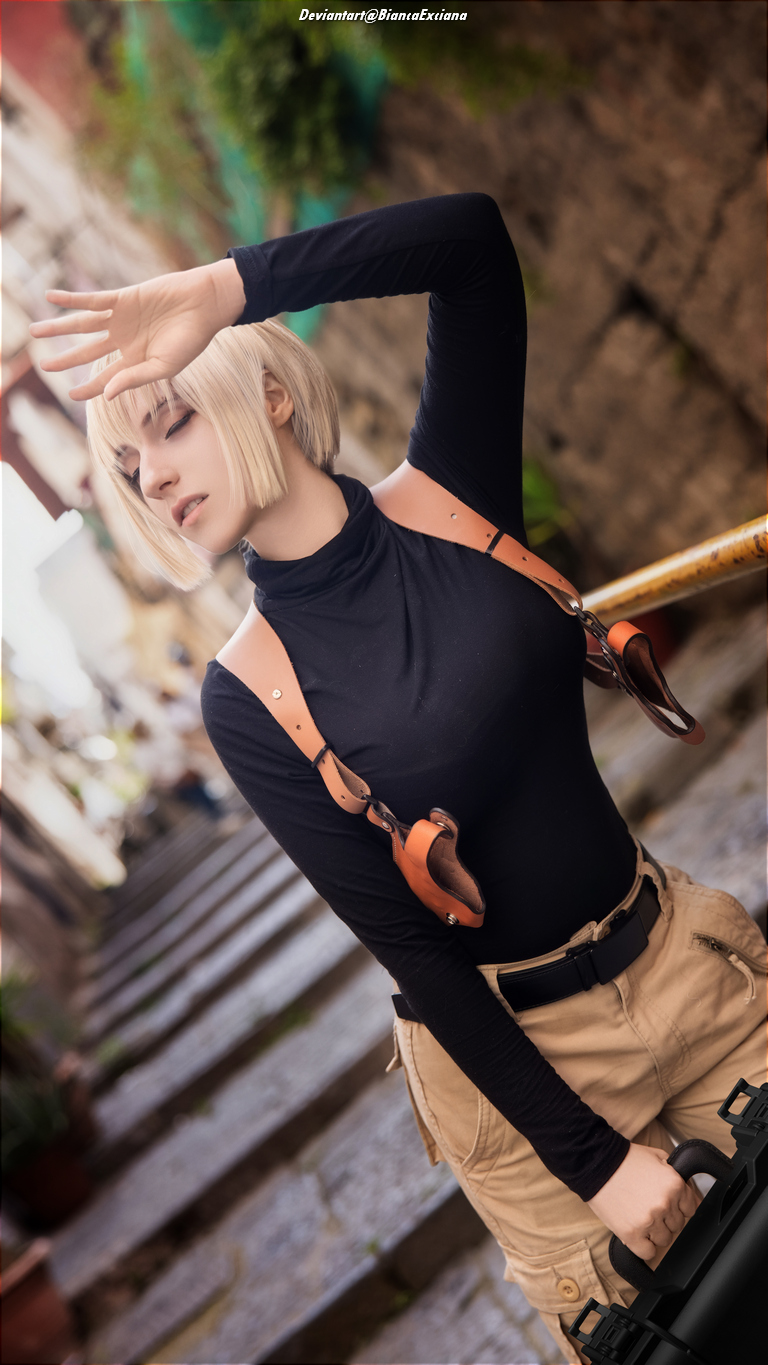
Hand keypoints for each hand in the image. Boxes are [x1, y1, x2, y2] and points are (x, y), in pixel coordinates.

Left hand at [28, 257, 245, 401]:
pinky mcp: (123, 298)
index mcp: (136, 363)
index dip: (88, 389)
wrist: (205, 304)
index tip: (70, 394)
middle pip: (88, 353)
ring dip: (58, 327)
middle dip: (65, 360)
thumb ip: (135, 379)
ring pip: (83, 325)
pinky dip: (72, 299)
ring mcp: (122, 319)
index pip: (106, 380)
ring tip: (35, 331)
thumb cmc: (191, 340)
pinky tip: (51, 297)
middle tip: (43, 366)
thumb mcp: (164, 366)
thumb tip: (107, 396)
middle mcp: (125, 341)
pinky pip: (92, 299)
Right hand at [587, 1143, 697, 1260]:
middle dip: (665, 1218)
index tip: (669, 1205)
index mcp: (674, 1185)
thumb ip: (675, 1174)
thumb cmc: (625, 1159)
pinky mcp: (632, 1234)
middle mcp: (665, 1204)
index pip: (690, 1209)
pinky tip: (638, 1236)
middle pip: (677, 1225)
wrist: (595, 1163)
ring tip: (640, 1218)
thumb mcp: (658, 1156)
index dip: (678, 1206)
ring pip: (664, 1240)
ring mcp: (649, 1221)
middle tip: (649, 1207)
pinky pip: (648, 1253)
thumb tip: (689, 1192)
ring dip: (654, 1232)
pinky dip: (644, 1247)